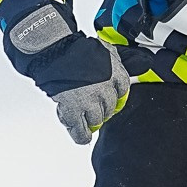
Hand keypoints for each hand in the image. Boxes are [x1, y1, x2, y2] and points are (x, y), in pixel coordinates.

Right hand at [6, 5, 133, 143]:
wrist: (56, 51)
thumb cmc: (77, 49)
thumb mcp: (105, 50)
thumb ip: (117, 59)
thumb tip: (131, 63)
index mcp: (116, 74)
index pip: (123, 90)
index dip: (116, 95)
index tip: (113, 99)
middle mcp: (105, 90)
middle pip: (111, 107)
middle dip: (104, 108)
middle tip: (95, 108)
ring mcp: (89, 101)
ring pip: (98, 120)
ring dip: (93, 120)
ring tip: (86, 118)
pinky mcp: (73, 111)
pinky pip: (80, 130)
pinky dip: (81, 135)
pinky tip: (83, 137)